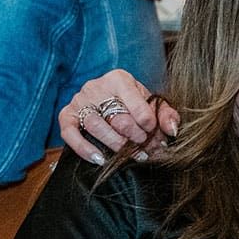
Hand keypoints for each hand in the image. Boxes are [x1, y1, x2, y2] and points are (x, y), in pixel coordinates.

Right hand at [58, 70, 178, 163]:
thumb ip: (165, 114)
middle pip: (117, 118)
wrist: (106, 98)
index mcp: (118, 79)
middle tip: (147, 148)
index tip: (154, 132)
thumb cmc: (132, 102)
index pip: (135, 102)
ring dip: (117, 145)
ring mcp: (79, 101)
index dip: (147, 121)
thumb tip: (172, 130)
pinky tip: (100, 159)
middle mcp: (95, 87)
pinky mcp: (66, 115)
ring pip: (96, 126)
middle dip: (136, 137)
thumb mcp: (151, 103)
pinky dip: (84, 148)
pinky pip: (69, 133)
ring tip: (132, 154)